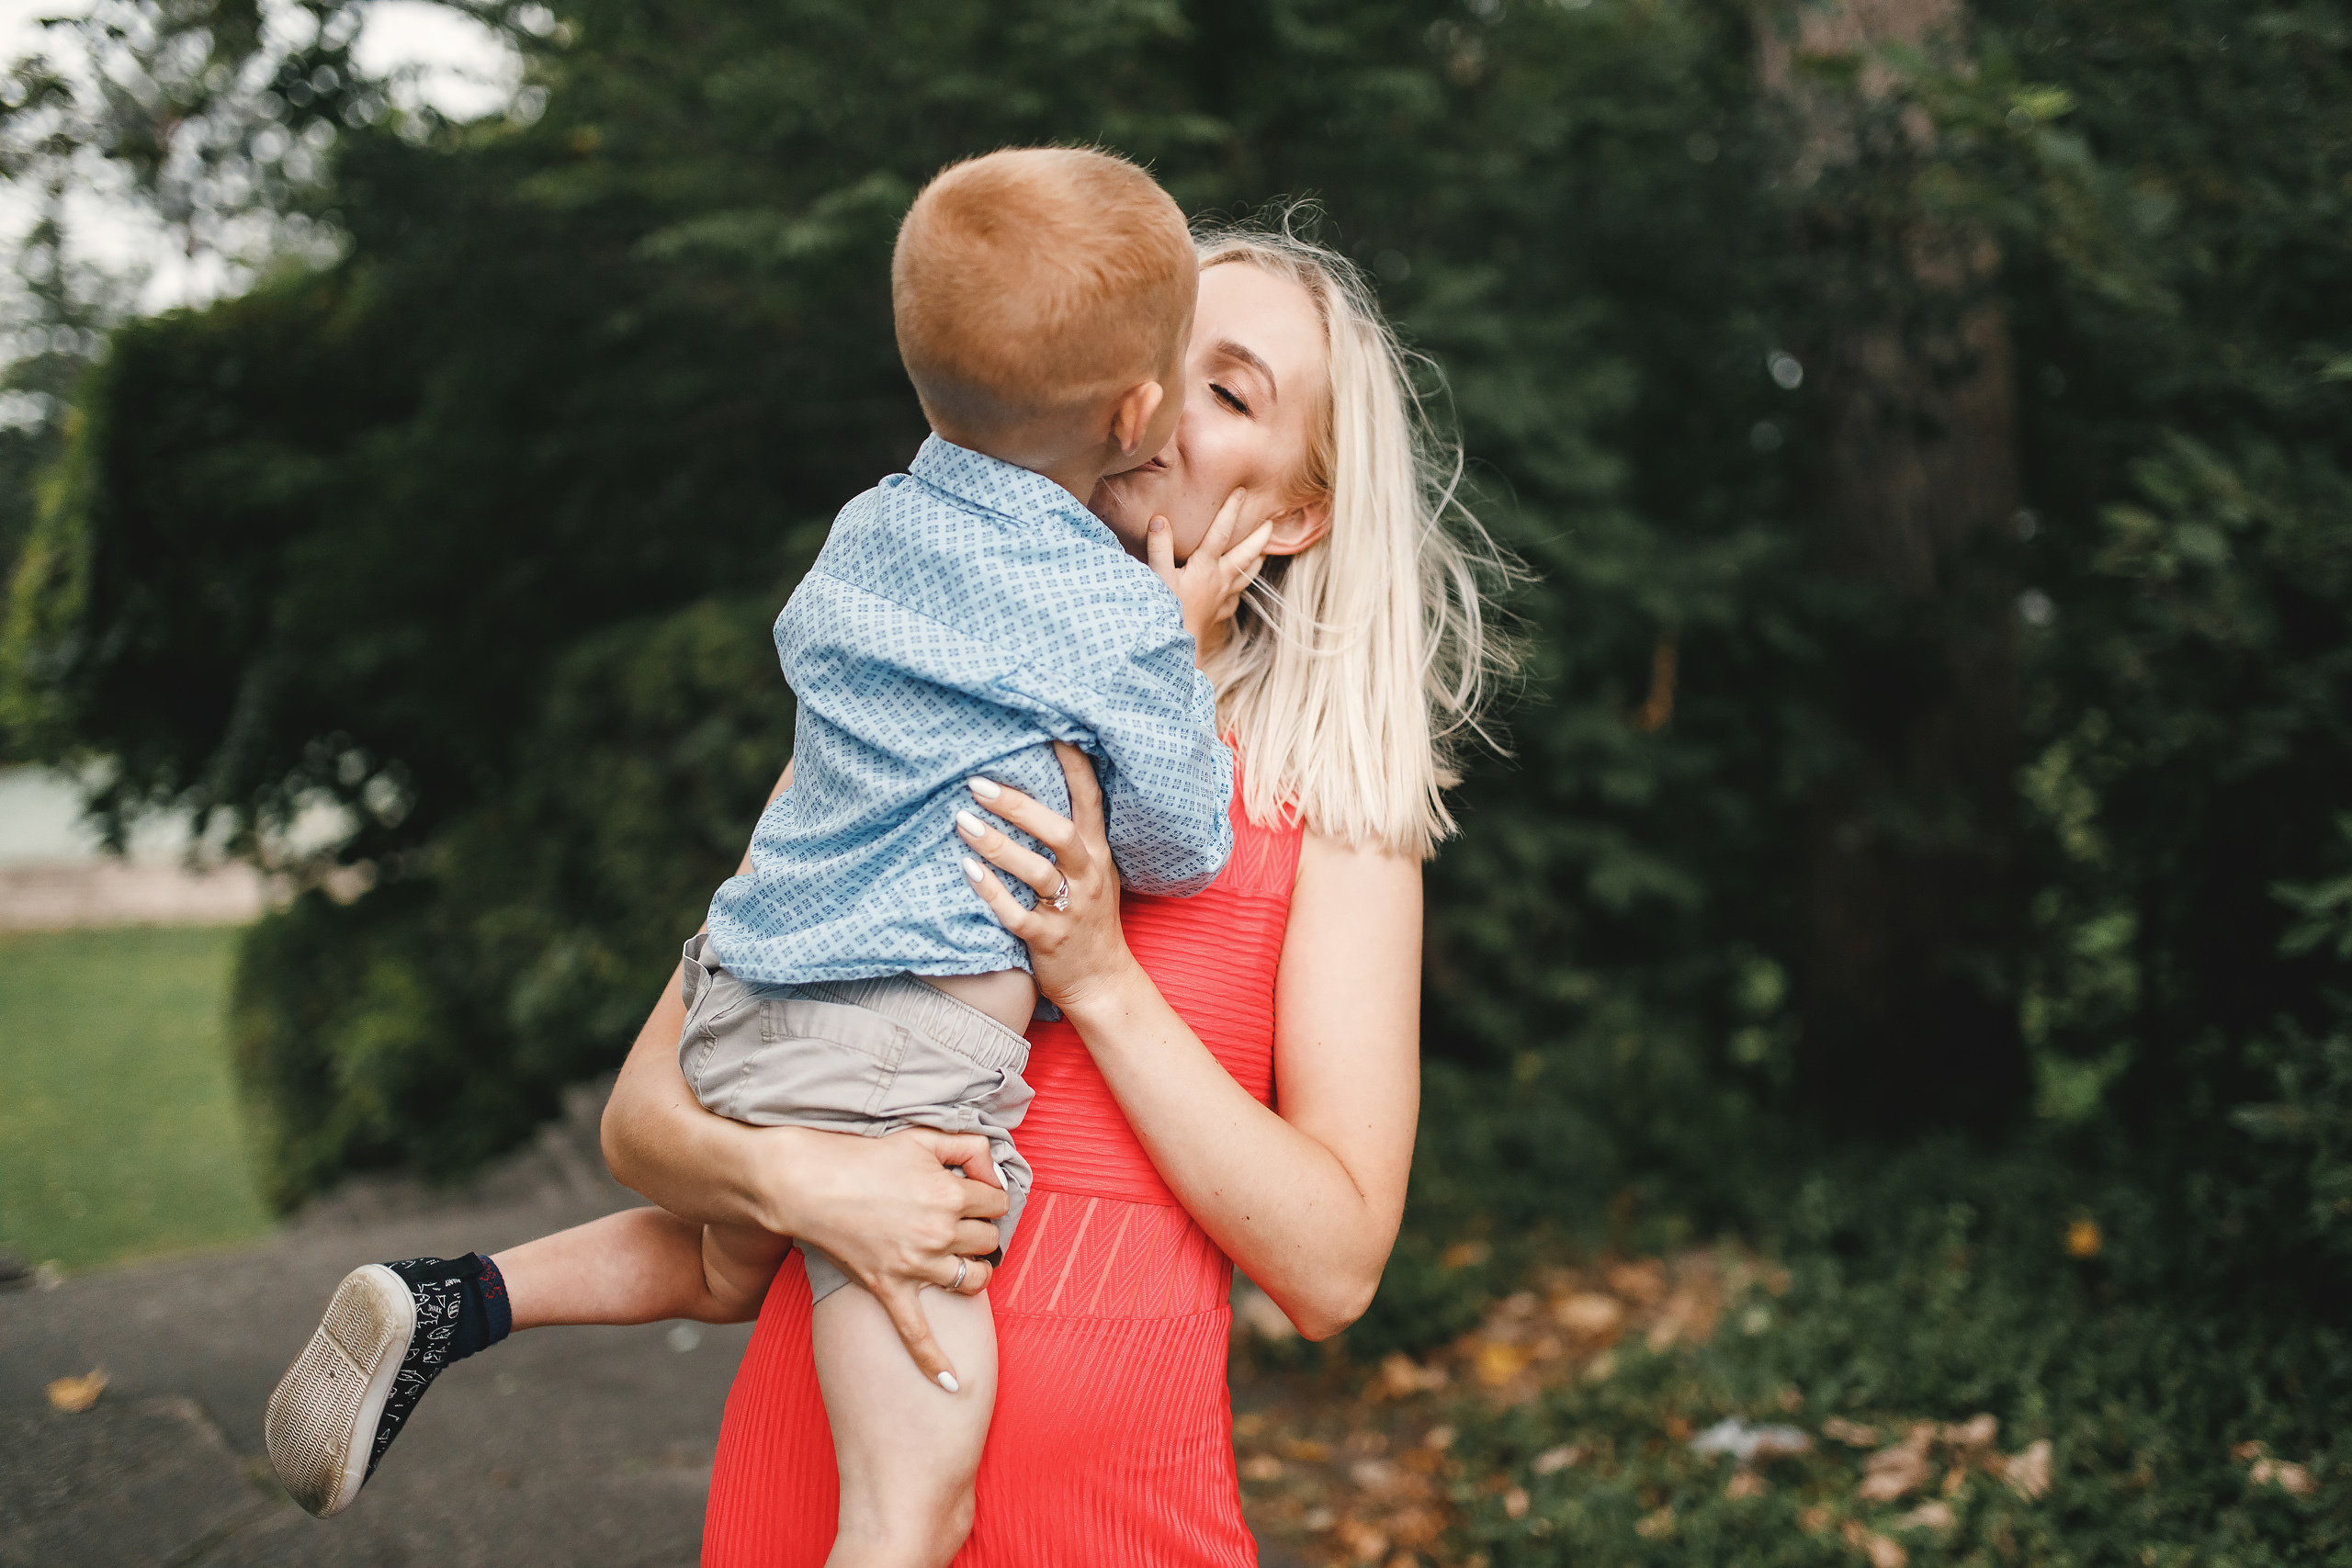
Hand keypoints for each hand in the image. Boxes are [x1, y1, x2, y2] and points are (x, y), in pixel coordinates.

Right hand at [759, 1124, 1007, 1387]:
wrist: (810, 1183)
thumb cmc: (864, 1157)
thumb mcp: (923, 1137)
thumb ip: (968, 1146)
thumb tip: (994, 1170)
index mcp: (950, 1195)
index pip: (998, 1203)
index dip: (989, 1197)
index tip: (974, 1194)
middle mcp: (939, 1233)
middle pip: (989, 1240)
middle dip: (980, 1230)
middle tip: (960, 1221)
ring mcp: (915, 1264)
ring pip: (972, 1280)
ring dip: (974, 1272)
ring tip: (963, 1262)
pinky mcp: (889, 1287)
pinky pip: (916, 1333)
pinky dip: (934, 1361)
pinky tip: (952, 1384)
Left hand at [956, 742, 1139, 1016]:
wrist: (1102, 981)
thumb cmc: (1089, 917)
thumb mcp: (1094, 871)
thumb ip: (1075, 835)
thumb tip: (1032, 787)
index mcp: (1098, 853)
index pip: (1090, 799)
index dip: (1074, 764)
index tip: (1051, 730)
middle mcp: (1088, 876)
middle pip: (1060, 832)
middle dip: (1020, 806)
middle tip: (978, 784)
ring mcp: (1070, 909)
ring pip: (1036, 871)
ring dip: (997, 845)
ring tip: (962, 822)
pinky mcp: (1048, 939)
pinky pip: (1017, 914)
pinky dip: (991, 892)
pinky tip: (967, 871)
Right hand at [1146, 487, 1274, 659]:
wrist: (1177, 650)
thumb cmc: (1166, 612)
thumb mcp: (1157, 576)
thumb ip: (1159, 546)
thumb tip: (1160, 519)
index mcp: (1205, 567)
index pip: (1220, 532)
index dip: (1230, 511)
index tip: (1241, 492)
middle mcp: (1219, 580)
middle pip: (1245, 554)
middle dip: (1259, 537)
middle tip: (1271, 522)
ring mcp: (1221, 598)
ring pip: (1246, 576)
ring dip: (1256, 561)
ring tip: (1265, 552)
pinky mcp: (1217, 614)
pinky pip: (1234, 600)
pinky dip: (1238, 591)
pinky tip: (1238, 591)